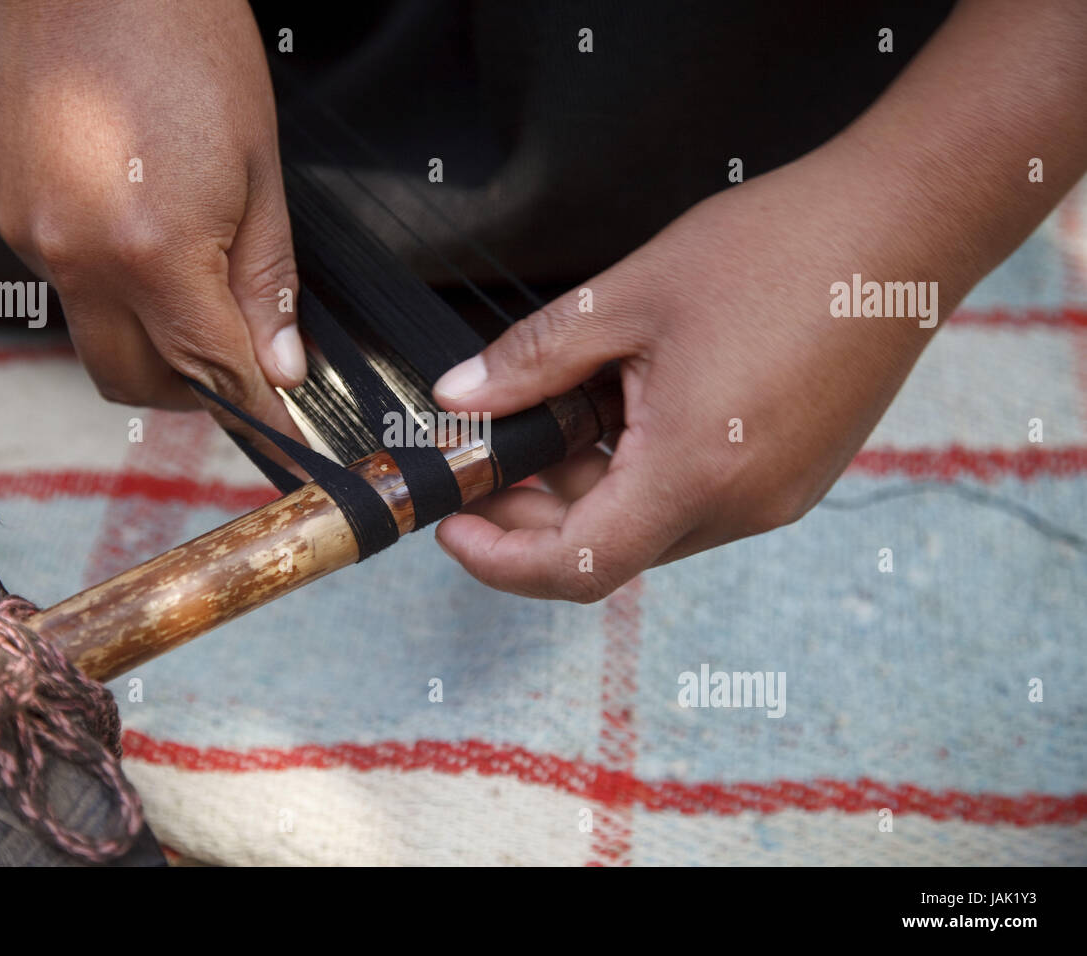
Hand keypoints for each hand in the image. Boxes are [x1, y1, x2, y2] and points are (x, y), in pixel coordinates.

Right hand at [0, 0, 303, 435]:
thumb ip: (266, 283)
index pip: (211, 373)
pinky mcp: (0, 206)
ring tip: (187, 267)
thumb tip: (280, 366)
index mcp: (151, 251)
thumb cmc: (190, 46)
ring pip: (93, 330)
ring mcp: (26, 233)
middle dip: (191, 392)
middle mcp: (74, 256)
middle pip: (131, 380)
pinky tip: (131, 216)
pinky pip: (59, 276)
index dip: (258, 414)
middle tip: (239, 363)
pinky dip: (104, 276)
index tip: (287, 440)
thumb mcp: (259, 171)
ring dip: (146, 331)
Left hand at [432, 144, 955, 600]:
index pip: (575, 567)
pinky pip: (696, 499)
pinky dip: (642, 474)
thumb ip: (535, 359)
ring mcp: (777, 497)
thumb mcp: (630, 297)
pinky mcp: (796, 476)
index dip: (500, 560)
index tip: (454, 524)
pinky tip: (622, 411)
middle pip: (609, 549)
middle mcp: (742, 505)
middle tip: (490, 451)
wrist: (906, 224)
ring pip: (651, 525)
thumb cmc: (777, 249)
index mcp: (695, 470)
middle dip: (534, 513)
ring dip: (588, 489)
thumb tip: (461, 398)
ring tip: (557, 413)